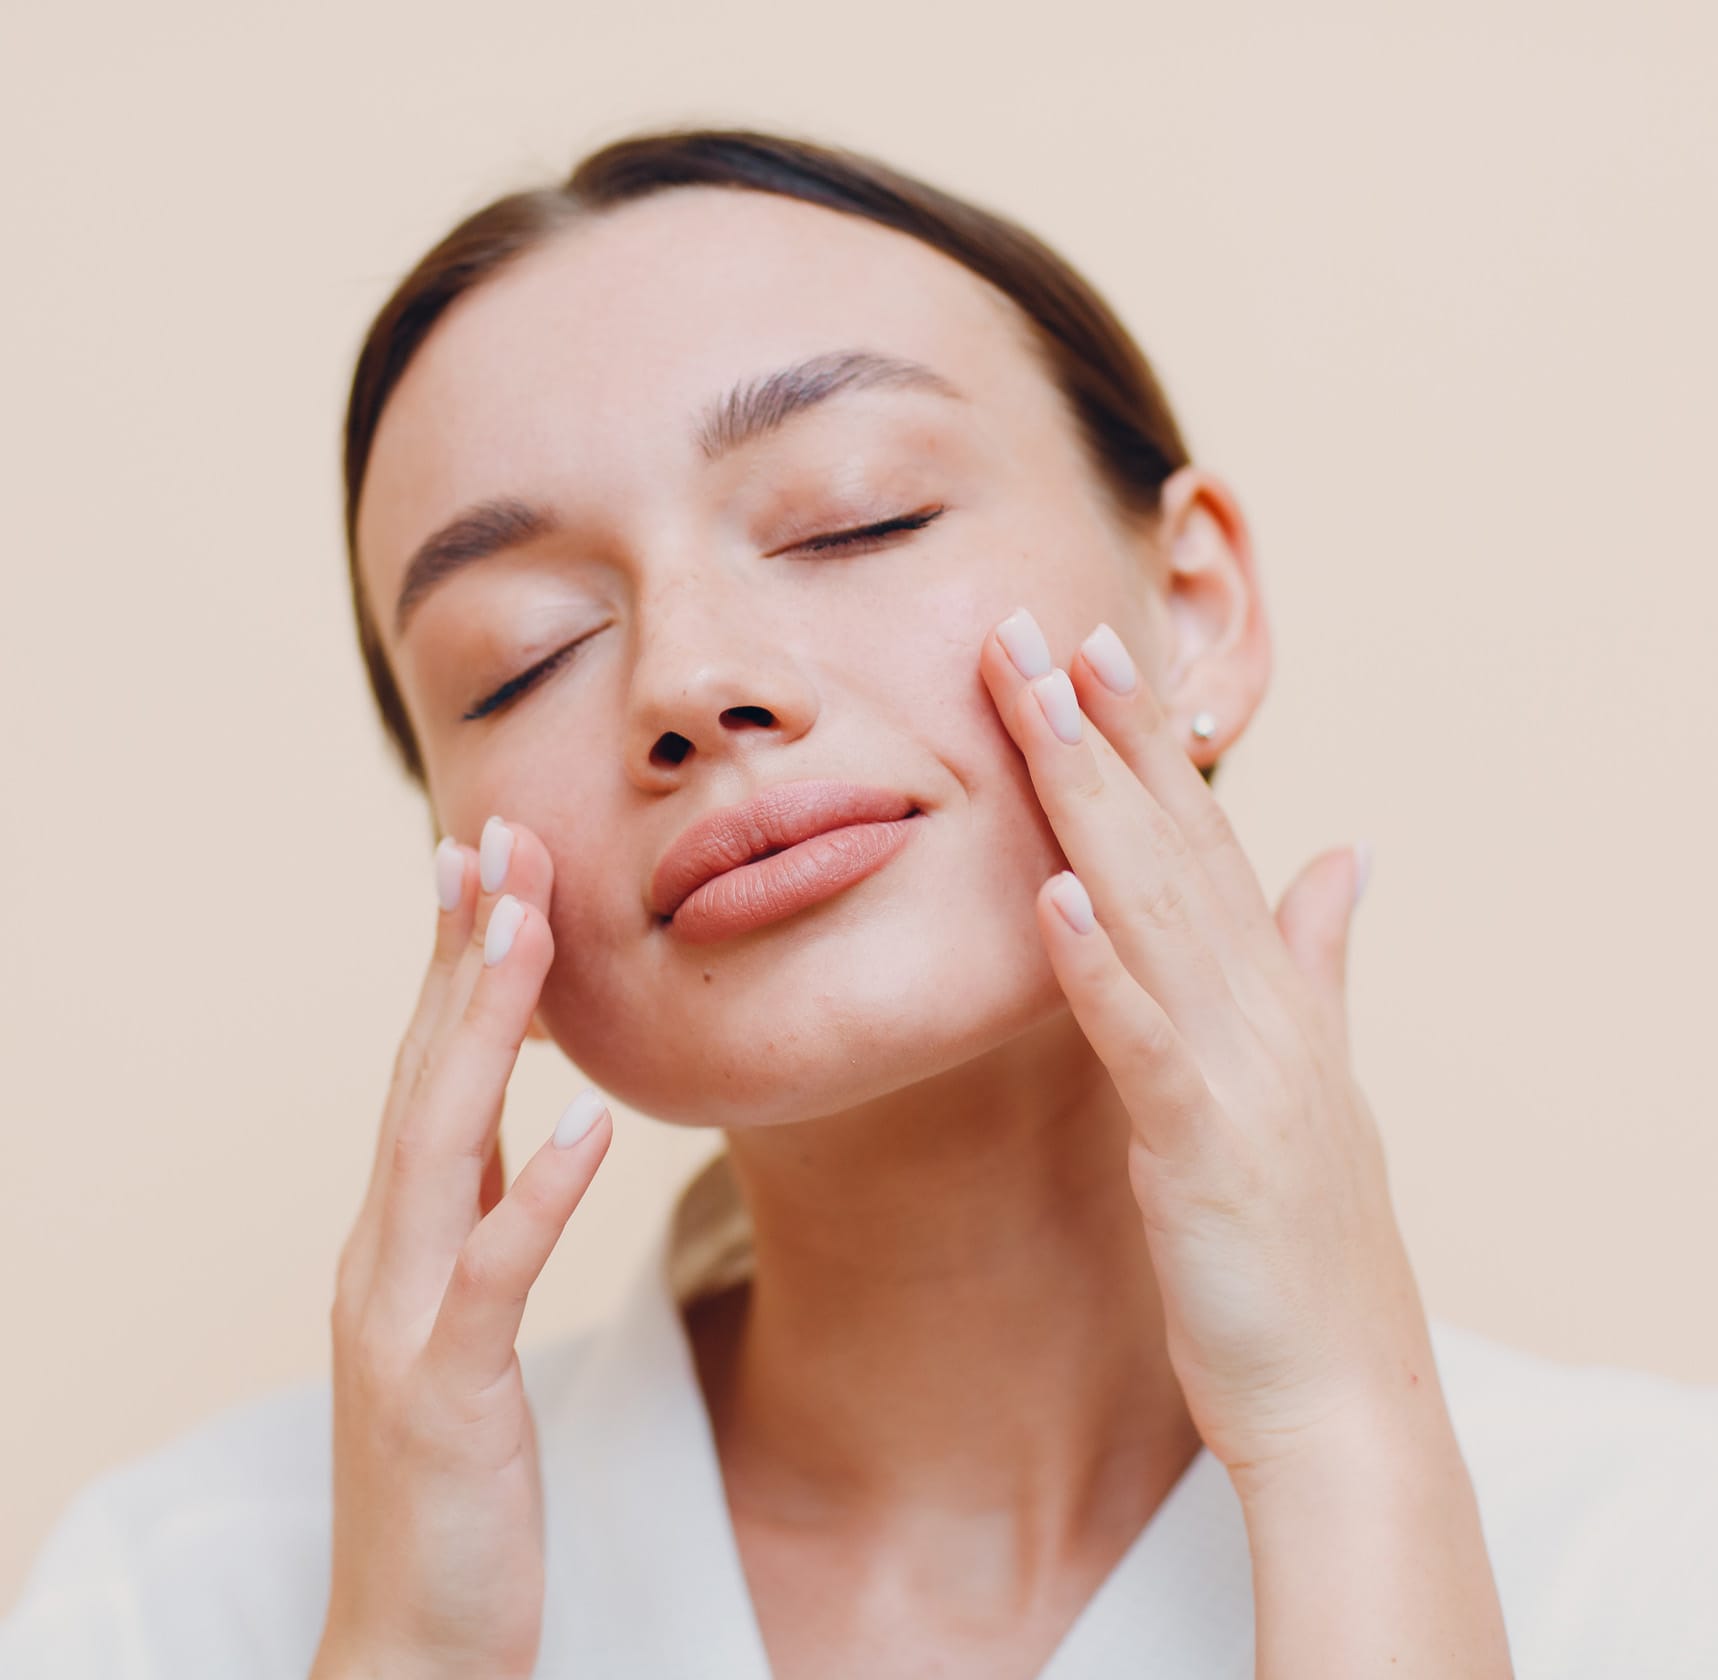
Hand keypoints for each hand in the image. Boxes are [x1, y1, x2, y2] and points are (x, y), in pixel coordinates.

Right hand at [314, 817, 612, 1679]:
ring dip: (482, 1031)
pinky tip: (592, 1123)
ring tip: (528, 928)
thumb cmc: (449, 1478)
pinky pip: (494, 1277)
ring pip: (439, 1146)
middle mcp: (383, 1258)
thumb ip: (476, 1215)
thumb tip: (522, 1119)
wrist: (410, 1645)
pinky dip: (536, 1193)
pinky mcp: (446, 1395)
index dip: (452, 963)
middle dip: (462, 954)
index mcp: (397, 1237)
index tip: (481, 860)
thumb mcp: (461, 1320)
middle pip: (423, 1076)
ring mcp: (401, 1322)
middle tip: (495, 836)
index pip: (425, 1071)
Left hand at [980, 608, 1440, 1490]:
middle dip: (1104, 729)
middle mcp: (1261, 1005)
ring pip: (1153, 906)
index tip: (1094, 646)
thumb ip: (1321, 958)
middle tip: (1039, 624)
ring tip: (1043, 701)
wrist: (1343, 1393)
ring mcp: (1238, 1068)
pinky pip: (1140, 1040)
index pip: (1200, 834)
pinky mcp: (1203, 1143)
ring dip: (1094, 800)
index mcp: (1272, 988)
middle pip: (1169, 841)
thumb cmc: (1304, 1239)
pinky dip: (1098, 963)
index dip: (1148, 737)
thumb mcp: (1316, 1078)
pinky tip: (1050, 892)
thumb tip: (1344, 854)